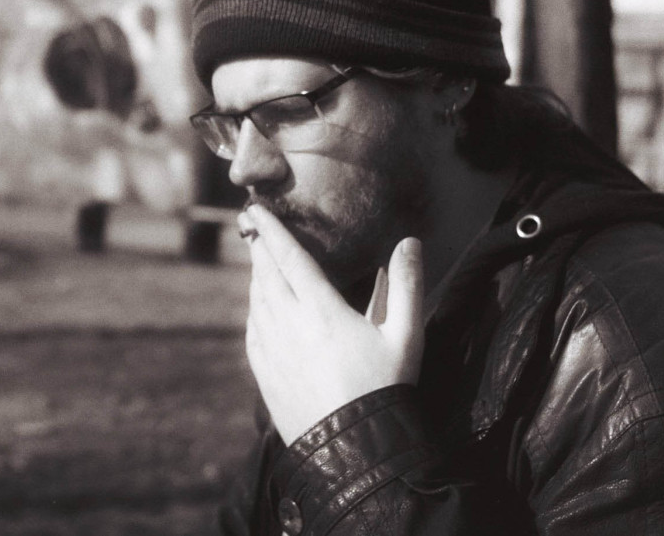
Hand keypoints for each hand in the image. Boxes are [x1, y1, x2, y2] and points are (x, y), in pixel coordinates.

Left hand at [241, 204, 424, 445]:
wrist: (355, 454)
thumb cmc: (385, 390)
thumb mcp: (406, 336)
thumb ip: (408, 285)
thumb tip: (410, 242)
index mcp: (322, 310)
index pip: (290, 258)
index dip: (272, 231)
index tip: (255, 209)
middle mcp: (290, 325)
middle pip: (267, 275)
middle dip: (260, 247)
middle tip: (253, 226)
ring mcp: (273, 352)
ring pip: (257, 301)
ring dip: (257, 276)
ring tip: (260, 261)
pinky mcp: (265, 376)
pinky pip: (253, 331)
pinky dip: (254, 309)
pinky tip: (259, 306)